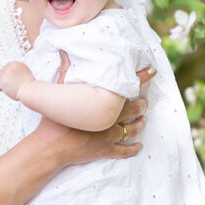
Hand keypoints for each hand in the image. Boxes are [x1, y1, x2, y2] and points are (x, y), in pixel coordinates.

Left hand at [0, 61, 34, 99]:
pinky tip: (7, 90)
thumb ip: (16, 73)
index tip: (14, 81)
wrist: (30, 91)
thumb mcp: (24, 75)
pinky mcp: (2, 79)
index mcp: (17, 64)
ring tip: (12, 88)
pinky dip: (0, 88)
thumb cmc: (29, 87)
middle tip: (14, 86)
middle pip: (1, 73)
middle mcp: (11, 65)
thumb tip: (9, 76)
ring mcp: (6, 72)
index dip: (9, 77)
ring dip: (4, 85)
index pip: (7, 69)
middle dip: (6, 81)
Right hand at [30, 64, 153, 165]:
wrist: (52, 145)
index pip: (126, 87)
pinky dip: (133, 148)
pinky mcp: (105, 150)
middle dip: (141, 104)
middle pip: (132, 109)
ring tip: (144, 119)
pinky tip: (139, 145)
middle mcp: (110, 119)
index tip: (152, 70)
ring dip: (140, 123)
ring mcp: (109, 136)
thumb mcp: (59, 91)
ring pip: (132, 129)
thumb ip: (65, 71)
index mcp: (102, 103)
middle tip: (146, 100)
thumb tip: (65, 53)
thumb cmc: (54, 119)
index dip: (141, 77)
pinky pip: (123, 151)